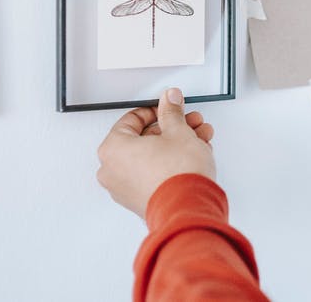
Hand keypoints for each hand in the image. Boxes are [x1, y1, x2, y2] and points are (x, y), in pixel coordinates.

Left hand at [96, 88, 216, 219]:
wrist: (188, 208)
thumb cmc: (176, 175)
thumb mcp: (178, 132)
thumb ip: (172, 112)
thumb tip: (170, 101)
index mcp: (112, 148)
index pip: (131, 120)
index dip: (155, 110)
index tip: (168, 108)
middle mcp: (112, 170)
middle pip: (143, 139)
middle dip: (171, 129)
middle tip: (188, 123)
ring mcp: (124, 189)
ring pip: (151, 157)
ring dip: (176, 145)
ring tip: (198, 139)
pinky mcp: (139, 201)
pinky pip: (152, 174)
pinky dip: (170, 164)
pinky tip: (192, 156)